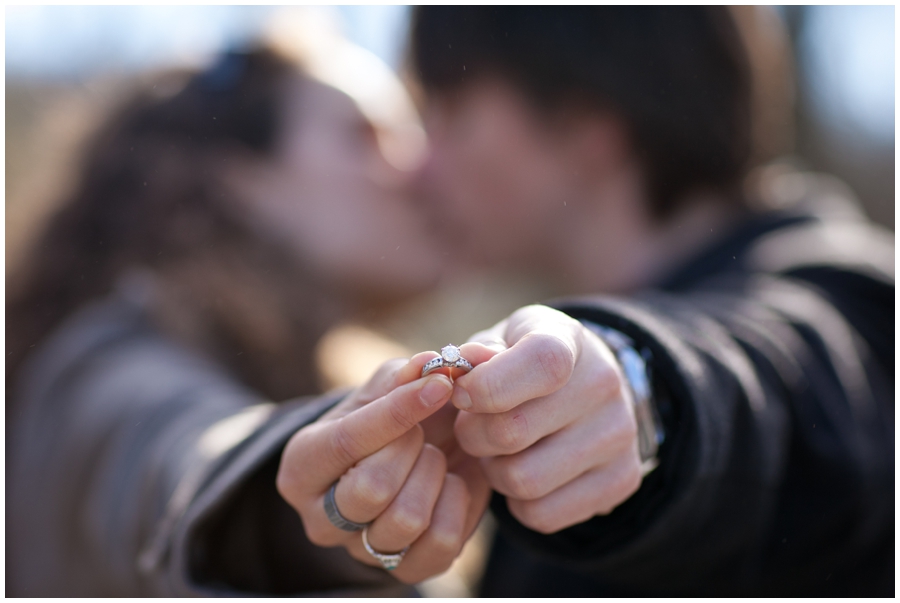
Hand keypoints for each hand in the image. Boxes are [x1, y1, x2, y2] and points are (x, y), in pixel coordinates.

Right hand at [276, 352, 489, 582]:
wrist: (403, 462)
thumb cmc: (385, 419)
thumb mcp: (383, 389)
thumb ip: (402, 374)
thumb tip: (431, 361)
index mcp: (302, 467)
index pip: (346, 441)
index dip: (397, 412)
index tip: (439, 385)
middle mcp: (321, 518)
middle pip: (371, 488)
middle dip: (412, 448)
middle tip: (423, 429)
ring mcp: (361, 550)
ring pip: (406, 519)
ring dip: (435, 474)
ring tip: (433, 455)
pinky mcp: (404, 570)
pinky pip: (442, 544)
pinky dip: (460, 504)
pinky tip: (451, 482)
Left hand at [451, 305, 642, 533]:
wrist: (584, 388)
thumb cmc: (522, 364)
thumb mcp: (499, 342)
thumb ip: (476, 354)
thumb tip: (460, 367)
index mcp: (568, 340)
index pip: (541, 364)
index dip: (488, 385)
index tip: (462, 395)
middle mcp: (604, 384)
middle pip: (513, 432)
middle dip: (474, 435)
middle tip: (474, 427)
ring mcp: (619, 435)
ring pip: (523, 481)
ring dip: (494, 472)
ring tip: (499, 452)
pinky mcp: (622, 481)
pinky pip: (542, 515)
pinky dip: (518, 503)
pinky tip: (525, 472)